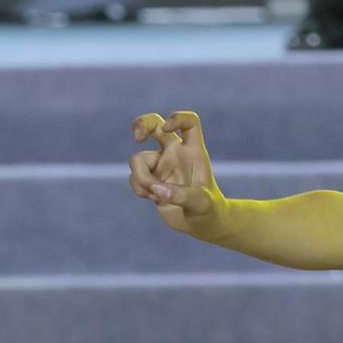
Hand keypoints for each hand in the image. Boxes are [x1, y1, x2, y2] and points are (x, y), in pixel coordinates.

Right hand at [130, 111, 227, 238]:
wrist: (200, 224)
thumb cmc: (207, 209)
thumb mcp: (201, 204)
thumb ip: (182, 195)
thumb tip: (157, 189)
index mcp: (193, 150)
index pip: (189, 122)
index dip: (177, 118)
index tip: (168, 128)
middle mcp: (175, 153)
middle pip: (155, 124)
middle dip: (141, 124)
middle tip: (137, 137)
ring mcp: (160, 164)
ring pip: (138, 159)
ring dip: (141, 177)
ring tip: (154, 194)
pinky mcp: (150, 179)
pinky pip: (134, 178)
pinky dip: (140, 189)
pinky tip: (155, 199)